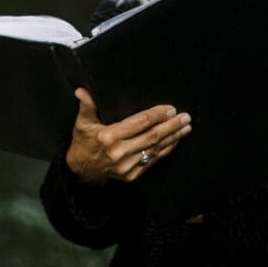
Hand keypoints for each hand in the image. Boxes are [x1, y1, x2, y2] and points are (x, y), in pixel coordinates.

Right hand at [65, 88, 190, 185]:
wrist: (81, 171)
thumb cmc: (83, 143)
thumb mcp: (82, 123)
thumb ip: (86, 106)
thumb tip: (81, 91)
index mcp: (109, 136)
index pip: (140, 122)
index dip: (157, 115)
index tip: (170, 109)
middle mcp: (119, 151)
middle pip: (152, 136)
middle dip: (171, 125)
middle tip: (185, 117)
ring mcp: (127, 165)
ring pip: (155, 148)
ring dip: (173, 137)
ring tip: (186, 128)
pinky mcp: (132, 175)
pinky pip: (153, 160)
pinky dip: (166, 150)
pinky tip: (175, 141)